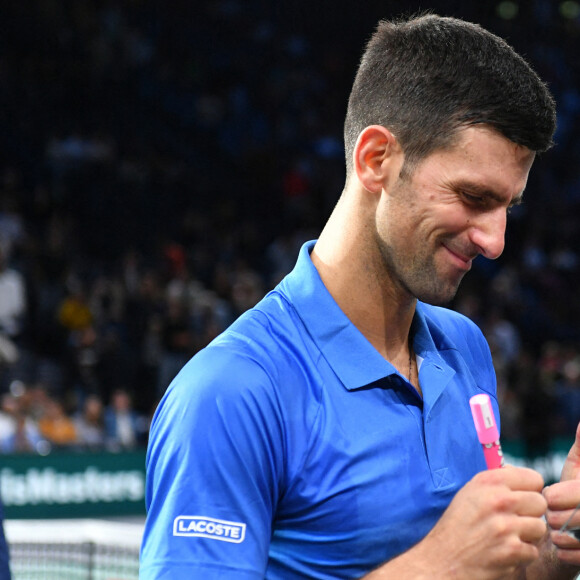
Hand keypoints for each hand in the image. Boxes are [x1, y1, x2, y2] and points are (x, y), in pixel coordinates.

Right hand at [421, 466, 546, 578]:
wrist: (442, 560)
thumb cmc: (457, 526)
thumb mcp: (470, 493)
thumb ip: (497, 483)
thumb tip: (523, 477)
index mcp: (488, 481)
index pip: (533, 478)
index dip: (529, 491)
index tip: (520, 500)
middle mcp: (498, 499)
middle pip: (540, 503)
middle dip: (530, 514)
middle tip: (513, 522)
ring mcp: (506, 525)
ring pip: (540, 528)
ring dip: (527, 536)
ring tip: (507, 537)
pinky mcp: (511, 550)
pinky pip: (533, 551)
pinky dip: (521, 556)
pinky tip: (503, 553)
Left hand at [543, 422, 579, 567]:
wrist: (565, 535)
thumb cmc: (571, 495)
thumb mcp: (579, 468)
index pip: (578, 492)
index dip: (565, 496)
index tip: (550, 497)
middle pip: (576, 513)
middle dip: (560, 515)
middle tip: (549, 515)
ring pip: (577, 536)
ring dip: (562, 534)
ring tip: (553, 531)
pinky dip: (567, 553)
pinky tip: (561, 547)